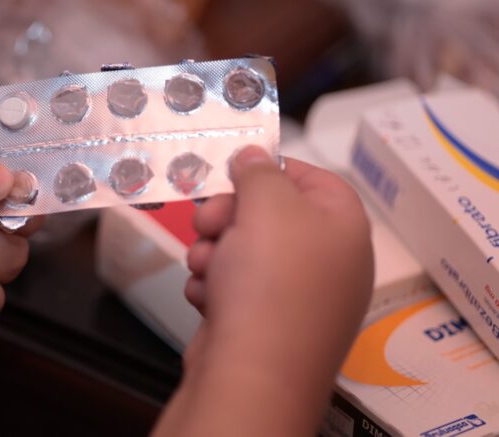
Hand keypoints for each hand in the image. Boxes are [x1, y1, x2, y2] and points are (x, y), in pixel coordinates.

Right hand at [154, 146, 372, 435]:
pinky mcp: (264, 324)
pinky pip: (235, 287)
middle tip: (207, 221)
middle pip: (272, 215)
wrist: (253, 374)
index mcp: (343, 228)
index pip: (315, 178)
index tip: (235, 170)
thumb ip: (260, 171)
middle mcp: (326, 262)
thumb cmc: (270, 283)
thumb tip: (255, 156)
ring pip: (243, 251)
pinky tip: (207, 296)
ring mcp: (296, 298)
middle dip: (229, 214)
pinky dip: (215, 286)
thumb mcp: (267, 205)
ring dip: (214, 251)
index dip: (272, 169)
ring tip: (205, 266)